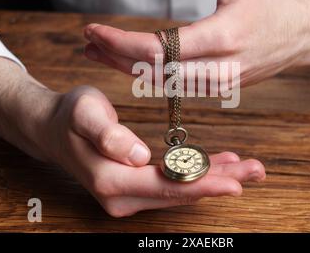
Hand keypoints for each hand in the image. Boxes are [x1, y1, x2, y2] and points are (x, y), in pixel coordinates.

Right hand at [45, 85, 264, 216]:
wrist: (53, 129)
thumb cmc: (70, 116)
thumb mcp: (84, 113)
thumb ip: (107, 134)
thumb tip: (137, 156)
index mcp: (112, 180)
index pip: (166, 186)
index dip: (202, 184)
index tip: (236, 183)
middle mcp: (122, 197)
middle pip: (180, 192)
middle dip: (220, 182)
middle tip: (256, 171)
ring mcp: (129, 195)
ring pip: (180, 190)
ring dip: (214, 178)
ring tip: (247, 167)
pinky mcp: (135, 188)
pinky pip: (173, 184)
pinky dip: (198, 174)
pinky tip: (220, 164)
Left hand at [83, 0, 309, 86]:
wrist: (305, 31)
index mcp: (225, 37)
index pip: (159, 48)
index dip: (121, 42)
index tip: (93, 30)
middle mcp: (221, 68)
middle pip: (155, 74)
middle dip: (116, 58)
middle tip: (88, 43)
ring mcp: (221, 83)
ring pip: (163, 86)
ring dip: (128, 70)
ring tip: (99, 53)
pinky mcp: (221, 88)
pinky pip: (177, 87)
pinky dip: (150, 76)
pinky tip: (132, 63)